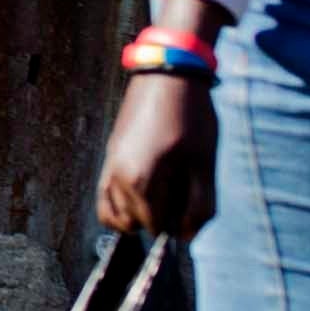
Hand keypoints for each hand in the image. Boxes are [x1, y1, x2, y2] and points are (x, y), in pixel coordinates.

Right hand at [97, 73, 214, 235]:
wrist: (168, 74)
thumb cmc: (191, 118)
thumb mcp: (204, 164)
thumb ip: (200, 206)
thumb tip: (187, 235)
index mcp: (141, 182)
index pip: (155, 227)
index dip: (177, 225)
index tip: (190, 208)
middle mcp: (117, 178)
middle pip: (134, 223)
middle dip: (157, 219)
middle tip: (180, 198)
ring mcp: (109, 166)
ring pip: (112, 215)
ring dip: (135, 216)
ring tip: (161, 200)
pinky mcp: (109, 155)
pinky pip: (104, 195)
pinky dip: (119, 205)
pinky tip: (144, 192)